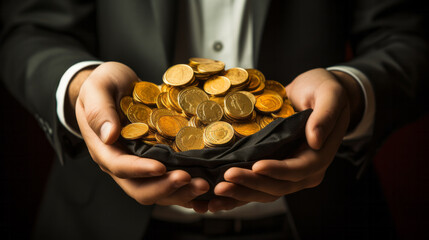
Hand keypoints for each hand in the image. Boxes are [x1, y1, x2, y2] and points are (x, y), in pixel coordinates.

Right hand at [70, 62, 209, 209]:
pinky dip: (186, 189)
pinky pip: (170, 182)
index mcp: (105, 149)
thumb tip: (109, 136)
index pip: (120, 167)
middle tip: (191, 180)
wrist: (115, 85)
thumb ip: (99, 110)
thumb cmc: (104, 84)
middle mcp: (122, 163)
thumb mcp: (98, 88)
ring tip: (203, 185)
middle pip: (141, 189)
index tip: (160, 167)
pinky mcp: (156, 162)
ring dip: (181, 192)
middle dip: (166, 188)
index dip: (140, 170)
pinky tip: (205, 186)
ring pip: (158, 191)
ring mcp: (140, 166)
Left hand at [211, 68, 362, 209]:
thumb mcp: (330, 94)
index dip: (277, 170)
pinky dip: (238, 194)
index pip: (297, 169)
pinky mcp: (273, 171)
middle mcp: (305, 171)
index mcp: (319, 156)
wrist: (314, 93)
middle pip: (277, 186)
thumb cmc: (324, 90)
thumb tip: (316, 140)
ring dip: (240, 193)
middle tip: (226, 180)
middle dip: (250, 184)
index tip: (256, 166)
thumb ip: (325, 115)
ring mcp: (288, 174)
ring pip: (264, 192)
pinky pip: (256, 187)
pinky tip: (219, 199)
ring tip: (218, 191)